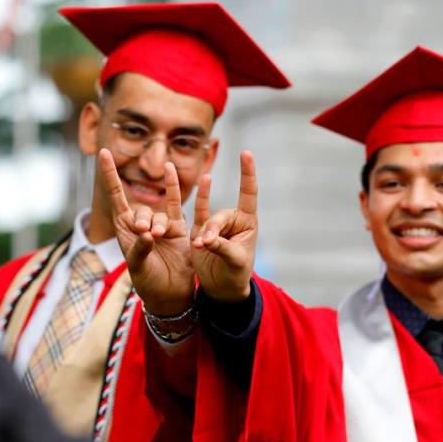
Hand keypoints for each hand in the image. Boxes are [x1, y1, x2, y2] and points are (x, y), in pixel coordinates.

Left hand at [98, 149, 193, 315]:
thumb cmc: (148, 282)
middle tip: (146, 234)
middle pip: (140, 208)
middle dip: (143, 219)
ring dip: (158, 224)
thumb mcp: (138, 267)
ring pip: (159, 213)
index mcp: (124, 229)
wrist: (170, 293)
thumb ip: (140, 249)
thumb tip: (147, 233)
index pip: (116, 196)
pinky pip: (176, 204)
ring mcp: (160, 225)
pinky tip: (170, 169)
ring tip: (159, 238)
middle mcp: (141, 223)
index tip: (103, 153)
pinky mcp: (178, 228)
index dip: (110, 174)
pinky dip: (172, 187)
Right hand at [191, 151, 257, 302]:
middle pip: (220, 215)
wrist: (222, 288)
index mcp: (248, 222)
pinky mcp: (199, 232)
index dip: (247, 173)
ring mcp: (215, 226)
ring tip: (201, 247)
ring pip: (206, 220)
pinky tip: (194, 191)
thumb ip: (223, 247)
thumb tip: (205, 240)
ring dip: (204, 233)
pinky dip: (193, 210)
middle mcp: (232, 220)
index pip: (249, 193)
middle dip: (213, 230)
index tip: (246, 153)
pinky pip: (196, 216)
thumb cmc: (236, 274)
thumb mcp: (236, 261)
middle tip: (206, 245)